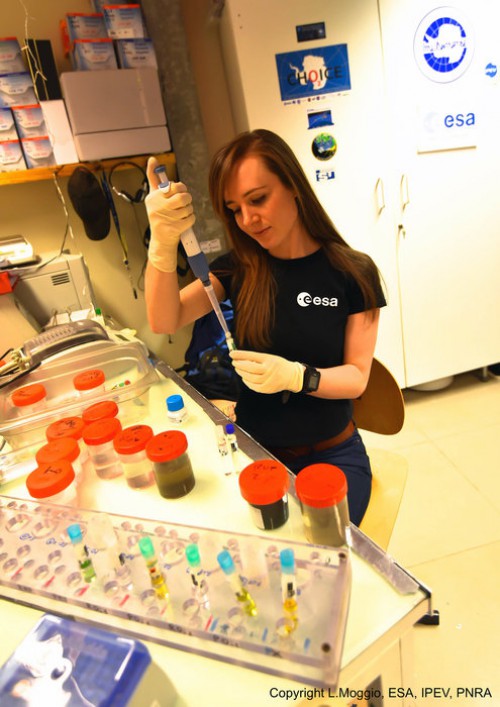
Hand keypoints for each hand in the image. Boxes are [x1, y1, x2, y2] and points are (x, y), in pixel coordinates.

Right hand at [145, 156, 195, 272]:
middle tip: (185, 202)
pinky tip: (184, 222)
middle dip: (187, 198)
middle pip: (183, 196)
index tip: (179, 191)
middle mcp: (157, 207)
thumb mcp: (154, 197)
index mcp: (153, 197)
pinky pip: (191, 218)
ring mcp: (166, 219)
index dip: (181, 188)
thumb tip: (152, 159)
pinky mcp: (174, 228)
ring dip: (189, 210)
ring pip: (188, 207)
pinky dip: (191, 219)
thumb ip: (153, 178)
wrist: (160, 241)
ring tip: (182, 213)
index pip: (173, 186)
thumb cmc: (159, 215)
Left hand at [230, 350, 303, 393]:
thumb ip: (257, 359)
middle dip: (239, 365)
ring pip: (250, 378)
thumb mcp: (270, 358)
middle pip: (250, 368)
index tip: (231, 353)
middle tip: (234, 362)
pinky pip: (253, 386)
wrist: (292, 376)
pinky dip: (247, 382)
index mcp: (269, 360)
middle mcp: (269, 369)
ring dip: (242, 373)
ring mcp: (268, 380)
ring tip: (238, 369)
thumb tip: (241, 358)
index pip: (252, 356)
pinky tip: (245, 378)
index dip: (240, 355)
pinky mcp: (267, 389)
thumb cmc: (278, 365)